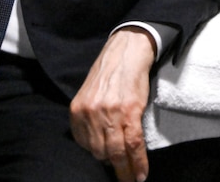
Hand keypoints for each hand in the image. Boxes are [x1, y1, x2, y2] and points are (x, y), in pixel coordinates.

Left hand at [70, 28, 155, 181]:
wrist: (127, 51)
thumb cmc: (110, 72)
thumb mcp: (90, 94)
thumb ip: (89, 117)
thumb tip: (98, 142)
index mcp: (78, 110)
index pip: (85, 145)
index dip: (98, 157)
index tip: (107, 163)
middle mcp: (91, 114)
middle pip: (100, 152)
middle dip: (112, 167)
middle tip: (121, 176)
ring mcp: (111, 114)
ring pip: (117, 153)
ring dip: (126, 171)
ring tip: (132, 180)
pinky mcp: (130, 112)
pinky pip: (134, 146)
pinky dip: (138, 163)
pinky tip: (141, 174)